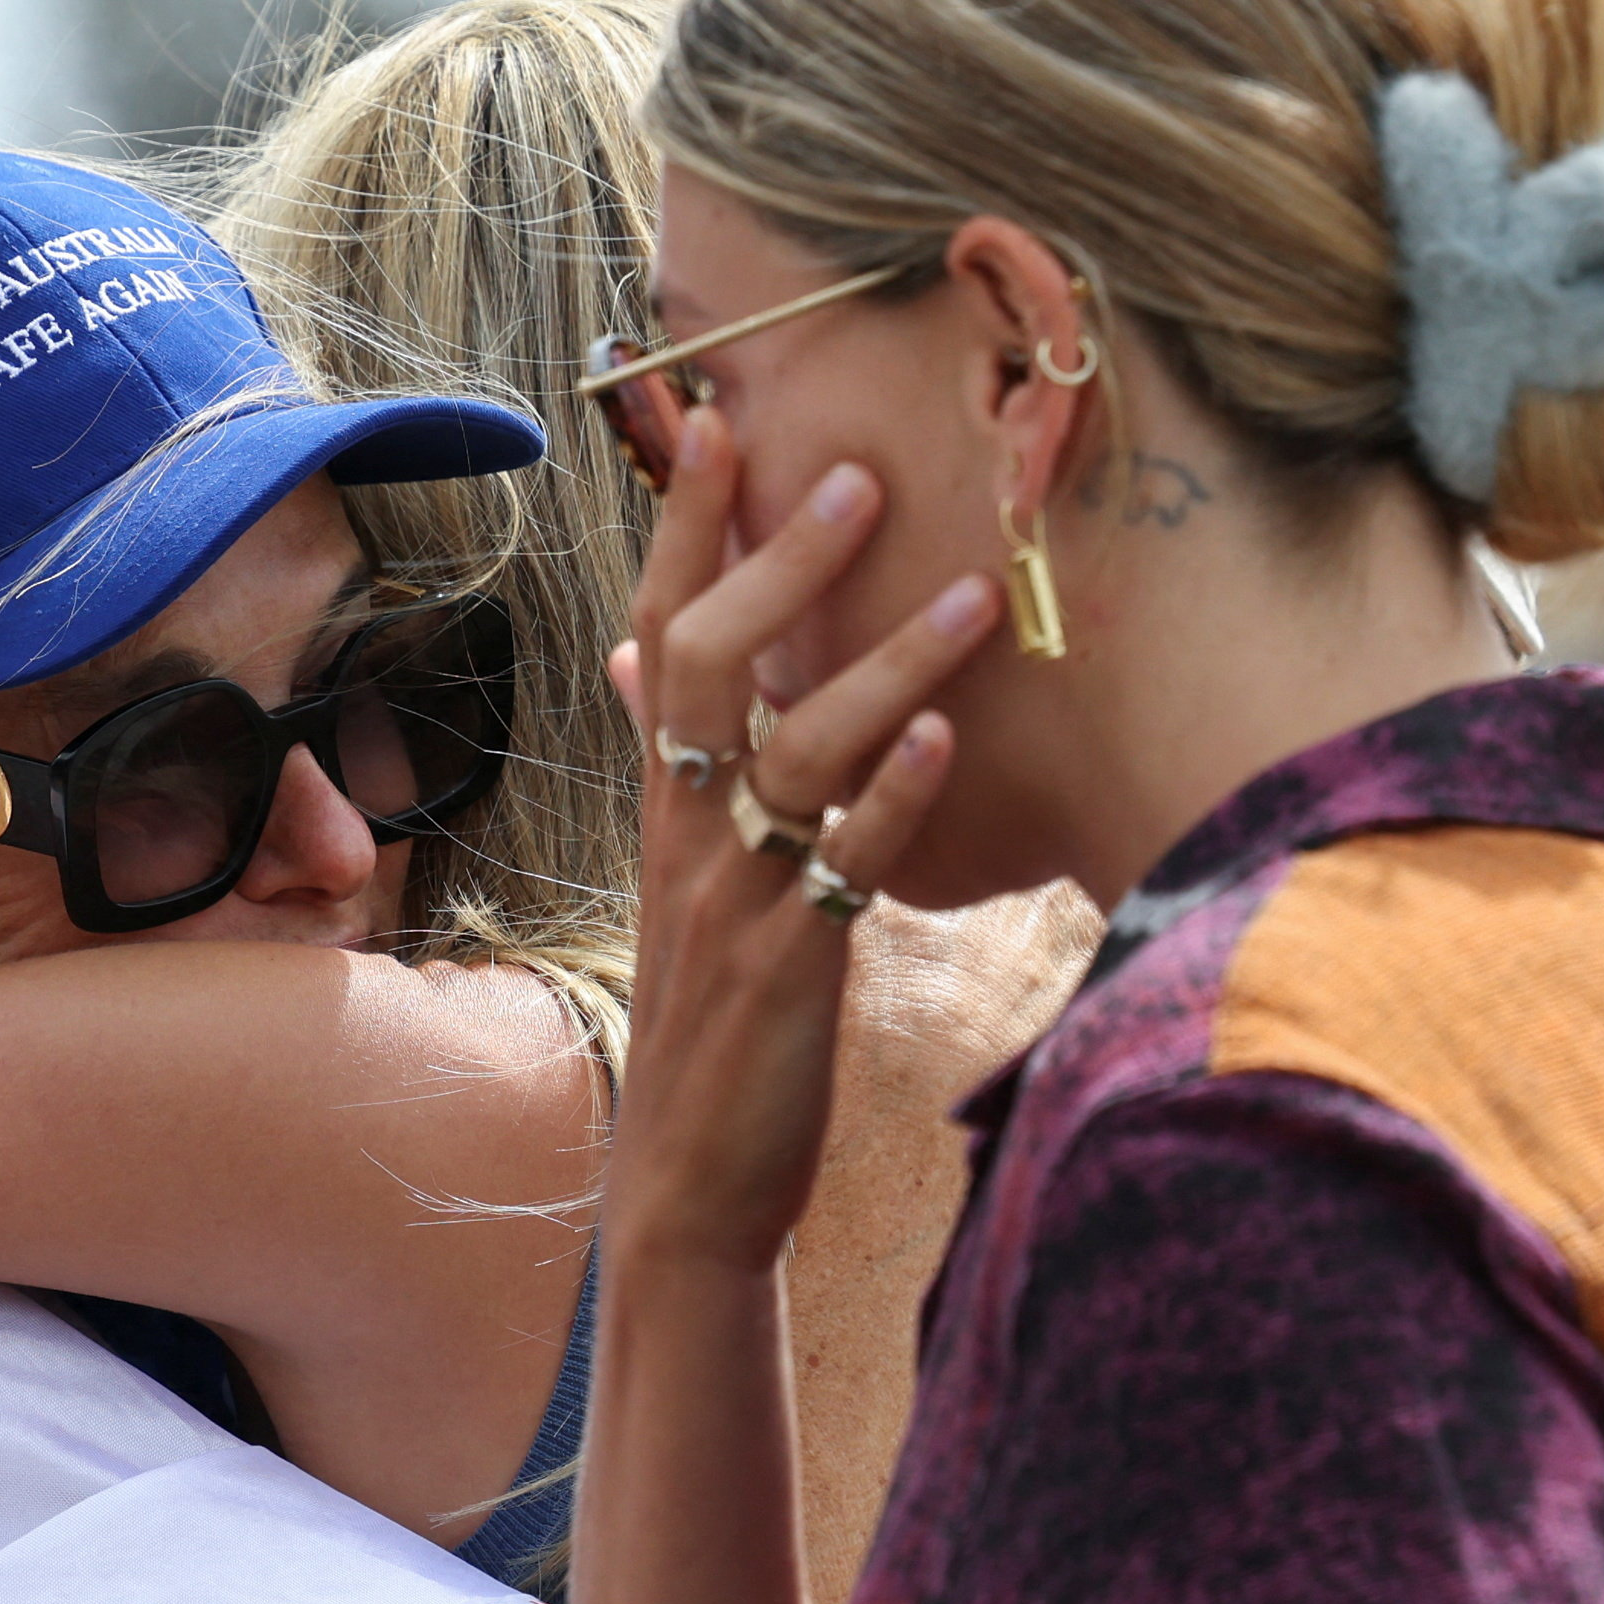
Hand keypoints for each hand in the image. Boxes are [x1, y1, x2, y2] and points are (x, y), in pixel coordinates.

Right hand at [603, 412, 997, 1273]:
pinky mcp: (790, 968)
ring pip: (797, 753)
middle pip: (711, 668)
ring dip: (883, 666)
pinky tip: (942, 741)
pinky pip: (844, 868)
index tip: (715, 416)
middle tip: (854, 473)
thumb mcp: (679, 880)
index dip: (685, 528)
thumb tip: (633, 657)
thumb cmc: (706, 1026)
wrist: (687, 1187)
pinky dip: (890, 803)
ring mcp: (736, 901)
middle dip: (778, 564)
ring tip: (970, 593)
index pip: (660, 634)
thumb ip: (667, 762)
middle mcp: (689, 836)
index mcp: (665, 807)